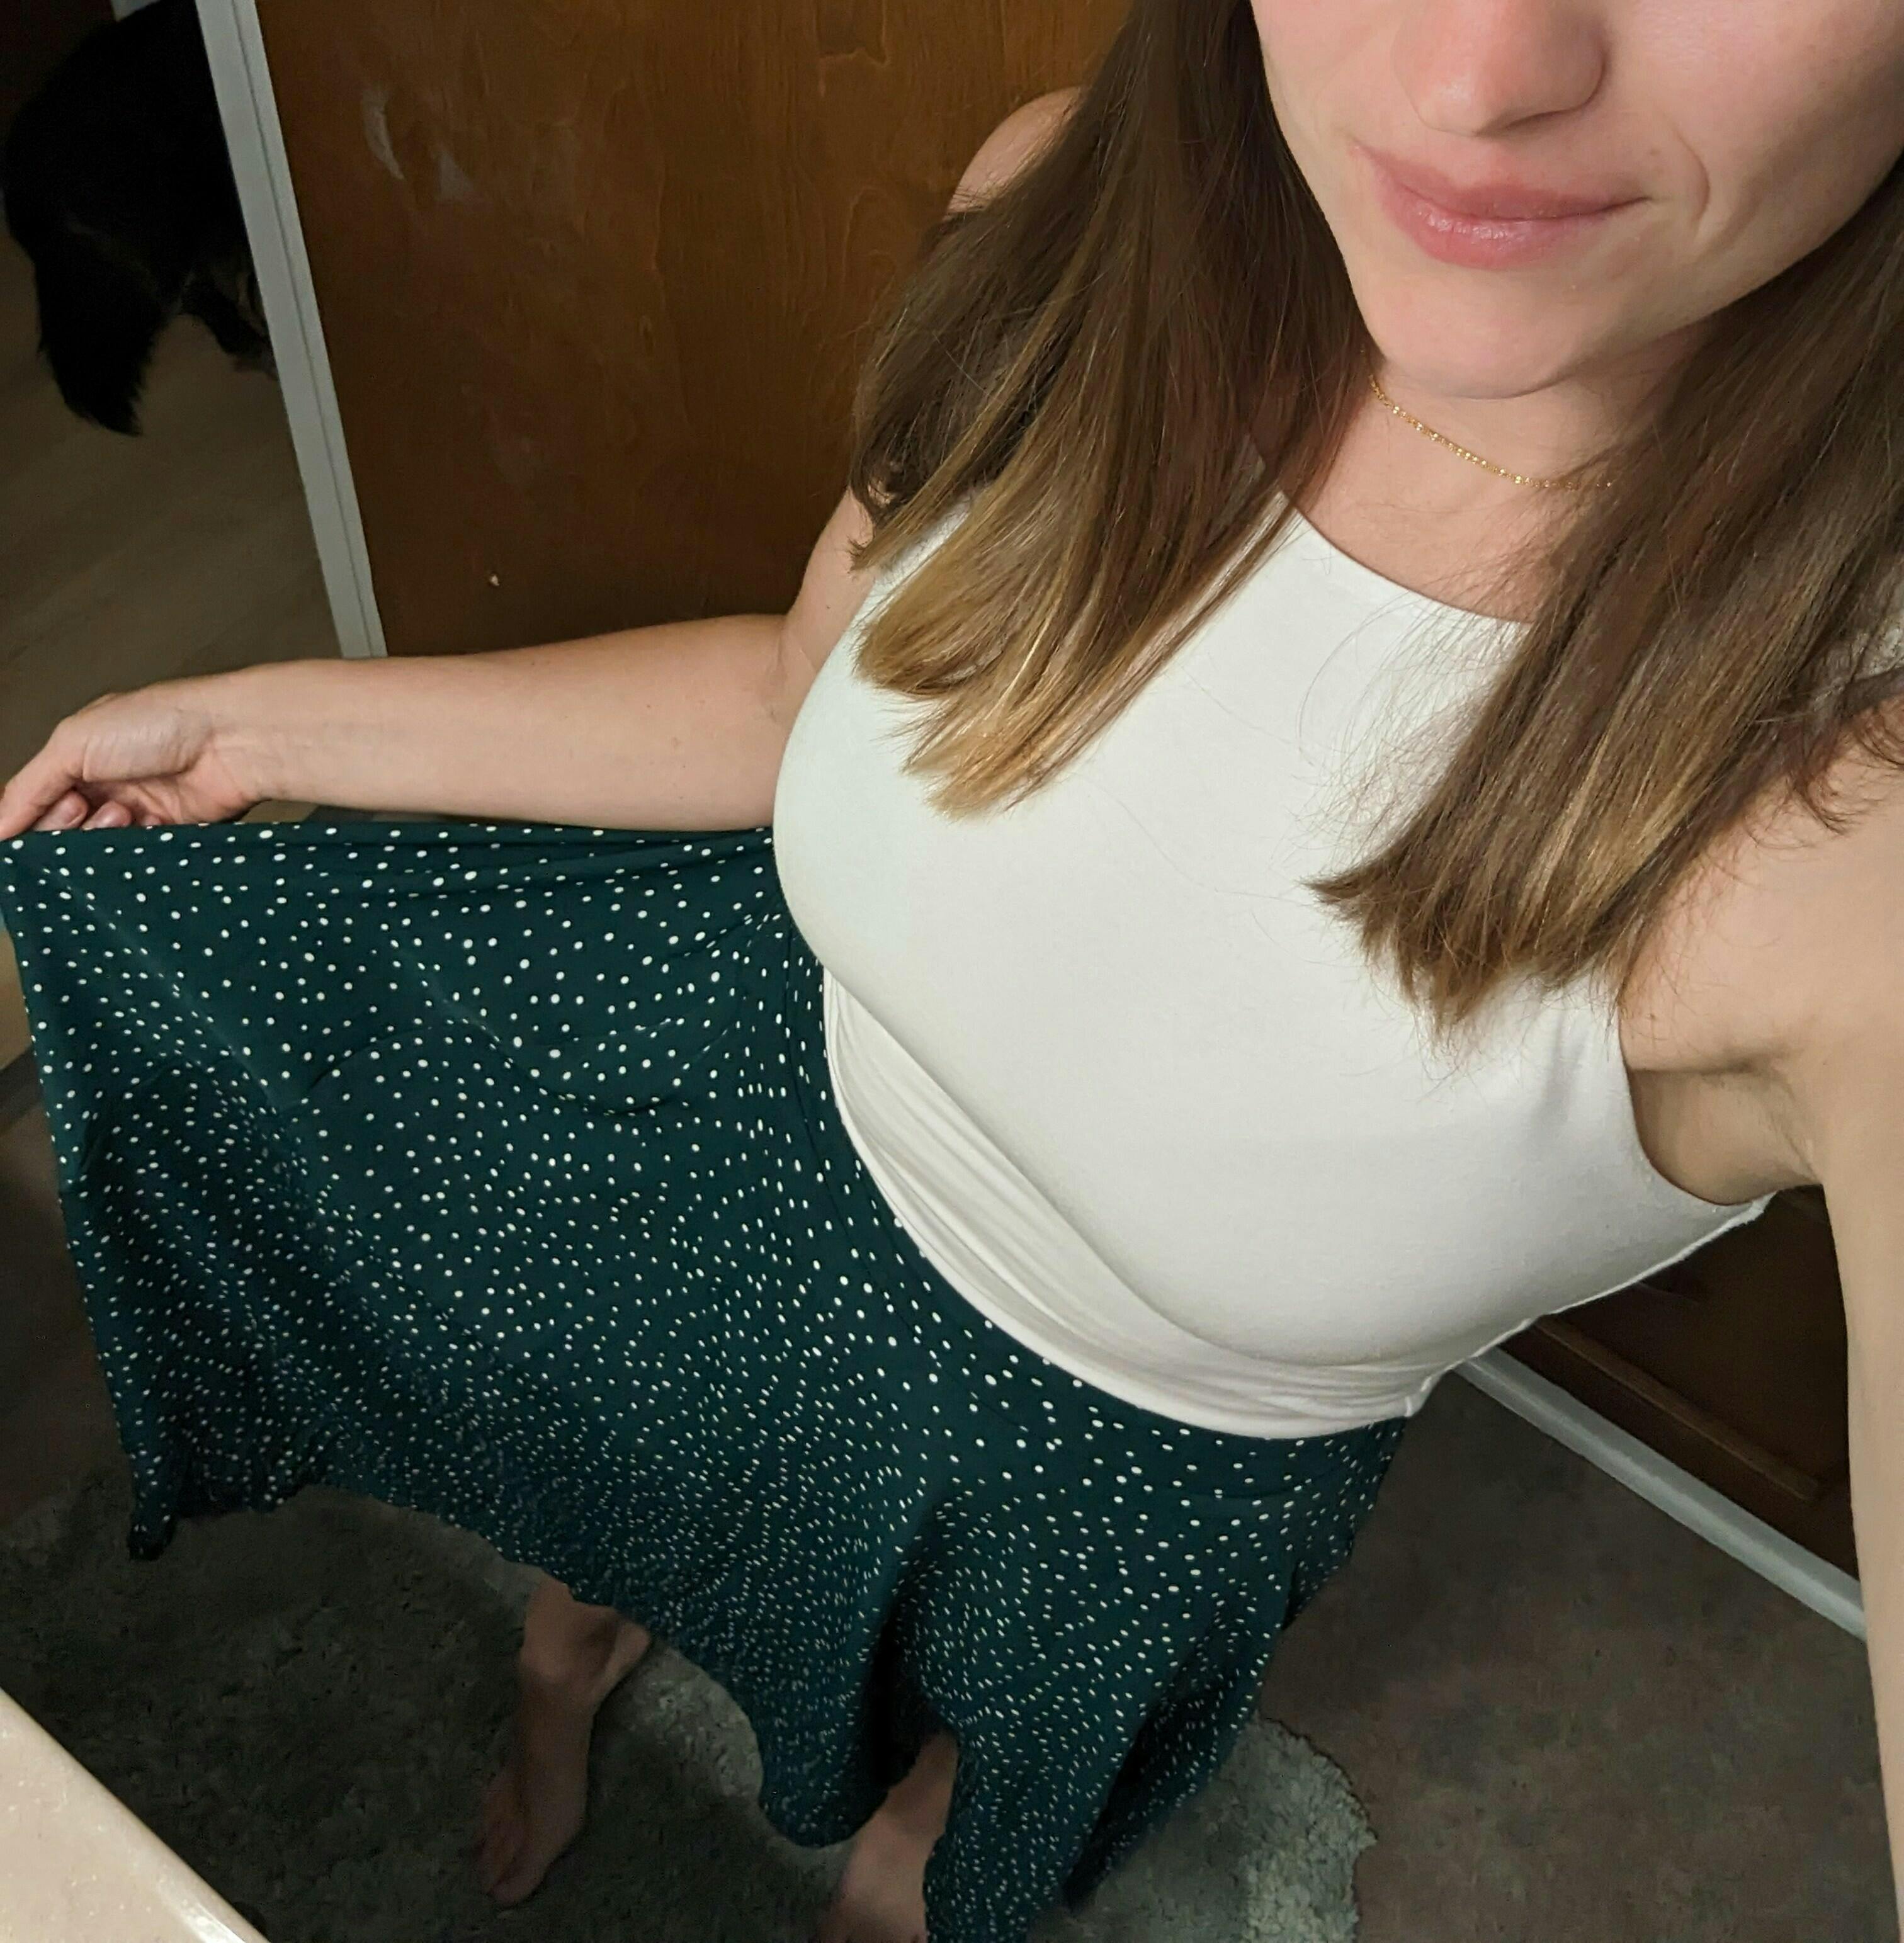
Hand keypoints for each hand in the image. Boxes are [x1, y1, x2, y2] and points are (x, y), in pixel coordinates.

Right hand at [0, 681, 266, 840]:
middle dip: (69, 826)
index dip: (35, 817)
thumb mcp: (74, 742)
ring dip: (105, 835)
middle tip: (83, 808)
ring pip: (101, 848)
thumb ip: (30, 786)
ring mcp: (141, 811)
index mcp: (81, 757)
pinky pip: (139, 857)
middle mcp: (109, 785)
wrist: (233, 741)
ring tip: (125, 812)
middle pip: (66, 831)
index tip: (44, 817)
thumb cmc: (162, 721)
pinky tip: (149, 827)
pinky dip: (138, 847)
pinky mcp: (172, 834)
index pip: (38, 802)